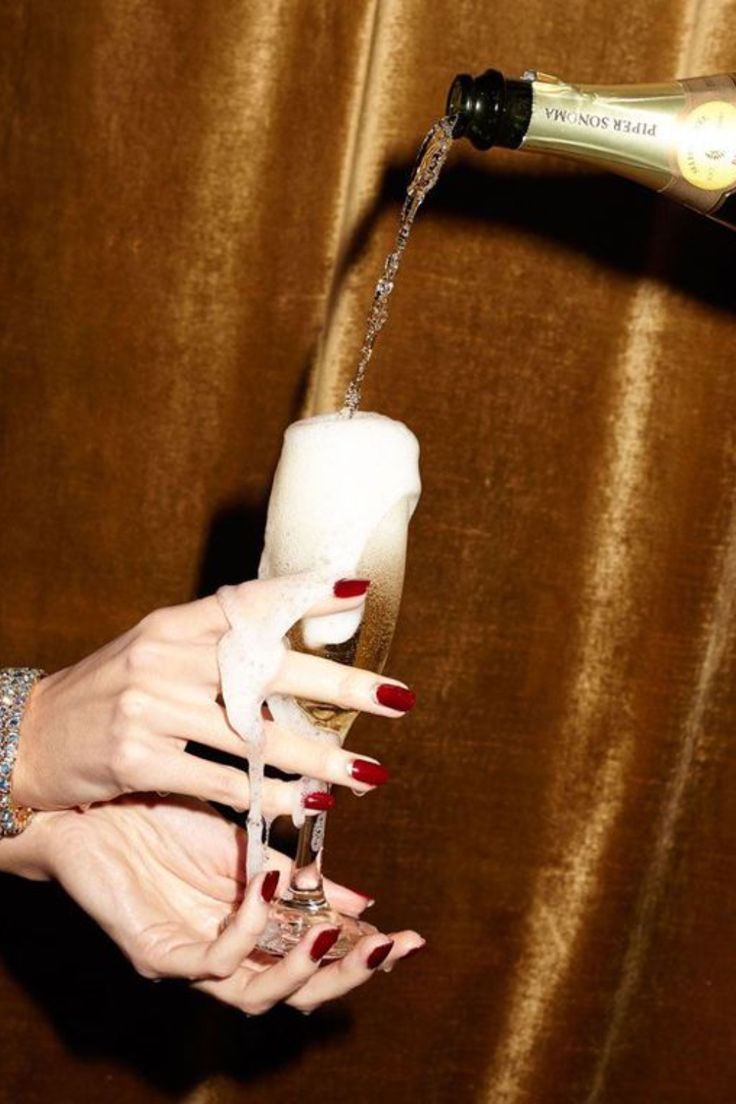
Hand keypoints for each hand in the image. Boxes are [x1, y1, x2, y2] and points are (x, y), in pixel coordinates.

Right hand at [13, 578, 415, 812]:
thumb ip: (214, 647)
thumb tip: (289, 649)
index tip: (359, 591)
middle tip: (396, 700)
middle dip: (341, 688)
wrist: (31, 736)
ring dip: (319, 761)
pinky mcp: (137, 759)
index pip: (251, 600)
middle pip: (269, 669)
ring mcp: (150, 707)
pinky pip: (220, 782)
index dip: (307, 594)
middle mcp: (166, 657)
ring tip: (368, 775)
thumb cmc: (110, 692)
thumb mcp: (157, 650)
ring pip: (254, 737)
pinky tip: (304, 807)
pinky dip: (267, 798)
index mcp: (176, 623)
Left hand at [48, 796, 424, 1013]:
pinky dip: (250, 928)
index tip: (408, 938)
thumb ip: (297, 874)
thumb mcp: (245, 842)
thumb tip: (360, 899)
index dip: (361, 956)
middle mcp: (222, 955)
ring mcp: (189, 959)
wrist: (92, 801)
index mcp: (248, 930)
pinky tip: (271, 887)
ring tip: (335, 935)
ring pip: (256, 997)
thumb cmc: (163, 817)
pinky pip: (211, 960)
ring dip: (303, 969)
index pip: (314, 960)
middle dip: (347, 977)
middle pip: (294, 996)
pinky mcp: (154, 951)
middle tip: (391, 950)